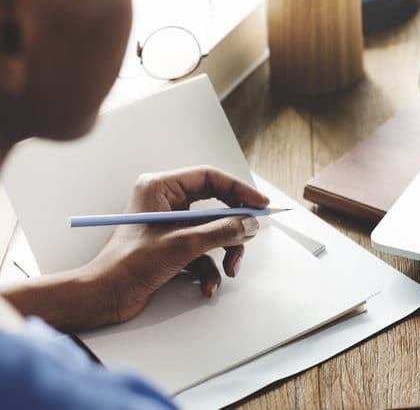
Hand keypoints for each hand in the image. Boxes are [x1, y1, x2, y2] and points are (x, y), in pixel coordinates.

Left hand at [86, 166, 268, 323]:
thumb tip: (249, 224)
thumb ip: (221, 231)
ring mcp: (170, 225)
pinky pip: (203, 251)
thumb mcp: (183, 244)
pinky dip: (210, 269)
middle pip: (216, 206)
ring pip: (213, 231)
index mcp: (160, 188)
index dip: (239, 190)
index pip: (210, 178)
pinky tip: (207, 285)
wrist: (104, 298)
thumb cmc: (128, 265)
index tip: (259, 204)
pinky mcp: (173, 247)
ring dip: (224, 252)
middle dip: (232, 228)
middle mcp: (166, 202)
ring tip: (228, 270)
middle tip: (249, 236)